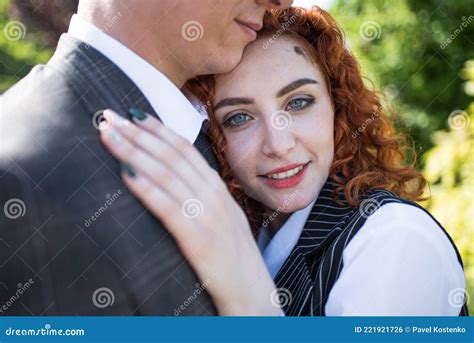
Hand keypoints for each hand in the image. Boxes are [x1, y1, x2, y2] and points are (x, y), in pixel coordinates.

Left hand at [99, 109, 280, 315]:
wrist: (251, 290)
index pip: (184, 149)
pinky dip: (146, 189)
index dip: (158, 129)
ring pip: (166, 174)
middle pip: (171, 155)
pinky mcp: (198, 239)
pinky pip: (168, 208)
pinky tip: (125, 174)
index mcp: (217, 188)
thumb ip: (203, 194)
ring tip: (109, 136)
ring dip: (134, 152)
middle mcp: (213, 195)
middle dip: (138, 133)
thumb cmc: (233, 254)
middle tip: (110, 116)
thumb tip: (175, 177)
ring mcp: (207, 215)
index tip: (133, 114)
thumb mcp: (223, 216)